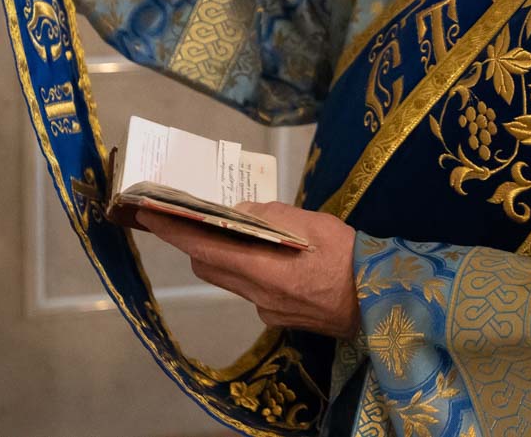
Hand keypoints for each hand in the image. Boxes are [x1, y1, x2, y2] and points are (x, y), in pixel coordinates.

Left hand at [137, 202, 360, 338]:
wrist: (380, 301)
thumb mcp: (312, 223)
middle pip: (209, 268)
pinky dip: (252, 270)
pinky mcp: (279, 318)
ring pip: (230, 280)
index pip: (204, 249)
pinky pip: (252, 290)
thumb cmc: (349, 256)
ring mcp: (267, 311)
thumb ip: (271, 216)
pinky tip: (275, 258)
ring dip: (225, 257)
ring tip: (239, 233)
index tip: (150, 214)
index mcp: (264, 270)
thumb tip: (238, 211)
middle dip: (196, 243)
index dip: (174, 232)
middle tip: (196, 217)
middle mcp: (258, 295)